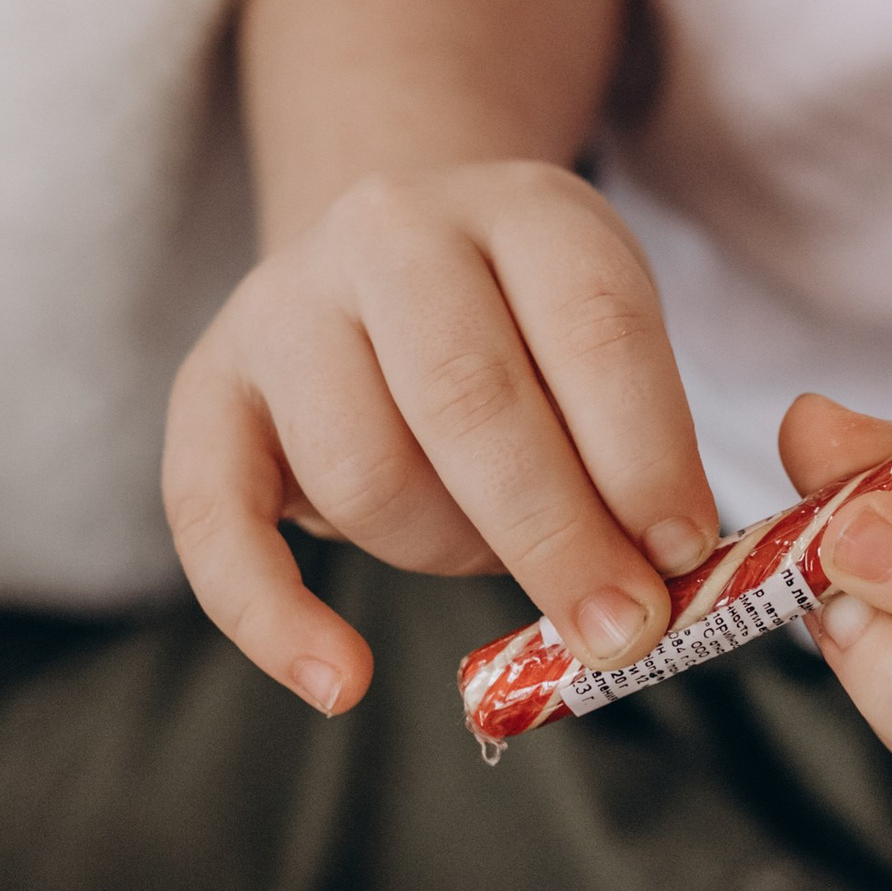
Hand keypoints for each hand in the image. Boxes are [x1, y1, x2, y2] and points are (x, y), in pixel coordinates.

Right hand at [163, 163, 718, 715]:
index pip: (593, 325)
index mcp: (523, 207)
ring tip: (487, 553)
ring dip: (445, 551)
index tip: (683, 556)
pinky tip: (342, 683)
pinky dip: (274, 618)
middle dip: (557, 535)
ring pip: (364, 469)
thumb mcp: (603, 340)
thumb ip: (637, 442)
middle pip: (470, 398)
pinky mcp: (208, 385)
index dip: (646, 453)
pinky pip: (215, 519)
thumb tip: (660, 578)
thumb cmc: (526, 328)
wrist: (391, 259)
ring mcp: (284, 302)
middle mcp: (393, 231)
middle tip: (620, 629)